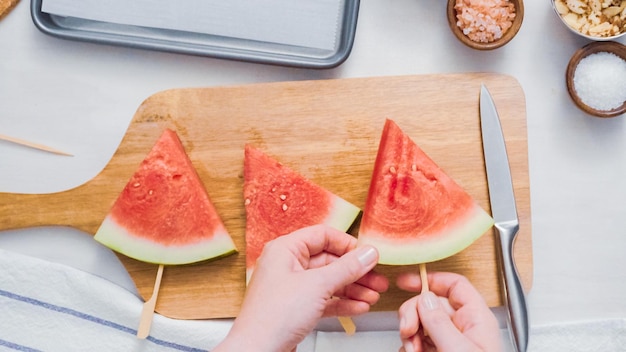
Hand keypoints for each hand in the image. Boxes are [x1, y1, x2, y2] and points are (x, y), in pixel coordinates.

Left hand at [214, 225, 388, 351]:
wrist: (257, 351)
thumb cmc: (274, 316)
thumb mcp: (318, 286)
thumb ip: (346, 268)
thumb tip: (368, 253)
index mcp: (286, 249)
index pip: (322, 235)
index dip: (347, 244)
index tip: (368, 255)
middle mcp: (287, 265)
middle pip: (329, 260)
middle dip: (355, 271)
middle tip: (378, 280)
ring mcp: (291, 288)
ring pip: (328, 282)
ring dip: (353, 289)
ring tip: (373, 296)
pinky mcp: (295, 308)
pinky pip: (324, 300)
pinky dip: (342, 303)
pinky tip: (359, 307)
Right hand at [397, 272, 501, 351]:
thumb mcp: (458, 349)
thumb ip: (440, 323)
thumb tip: (425, 299)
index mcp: (477, 319)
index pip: (455, 285)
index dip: (431, 279)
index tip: (406, 281)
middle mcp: (464, 329)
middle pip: (431, 305)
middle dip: (413, 315)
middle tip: (407, 330)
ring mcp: (452, 343)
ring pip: (422, 325)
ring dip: (410, 335)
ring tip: (412, 349)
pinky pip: (418, 342)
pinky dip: (409, 347)